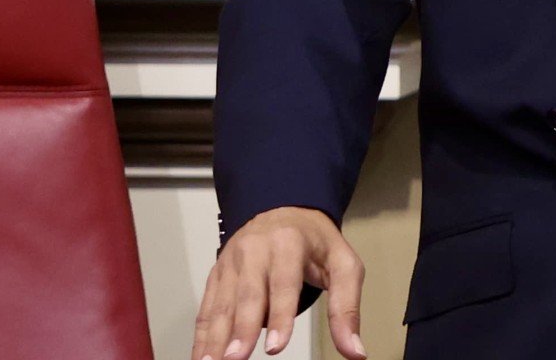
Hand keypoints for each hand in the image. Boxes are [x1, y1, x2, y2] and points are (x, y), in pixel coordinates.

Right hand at [192, 206, 366, 359]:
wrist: (283, 210)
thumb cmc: (316, 244)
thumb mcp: (343, 266)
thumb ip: (347, 308)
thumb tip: (355, 352)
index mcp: (289, 243)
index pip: (284, 282)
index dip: (280, 315)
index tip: (275, 347)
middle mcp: (255, 250)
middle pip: (248, 294)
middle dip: (241, 330)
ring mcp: (232, 262)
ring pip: (223, 303)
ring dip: (215, 337)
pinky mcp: (217, 275)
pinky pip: (208, 308)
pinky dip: (202, 335)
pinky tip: (201, 357)